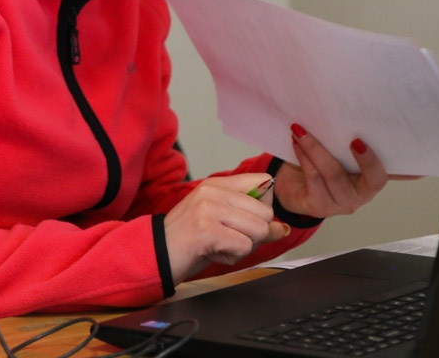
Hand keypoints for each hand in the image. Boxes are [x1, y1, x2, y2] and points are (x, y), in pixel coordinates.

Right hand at [163, 174, 289, 282]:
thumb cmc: (189, 240)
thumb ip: (251, 220)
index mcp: (217, 184)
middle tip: (231, 240)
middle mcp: (213, 191)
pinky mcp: (206, 229)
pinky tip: (215, 253)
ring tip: (222, 246)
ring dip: (244, 247)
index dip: (265, 208)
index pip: (263, 182)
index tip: (250, 221)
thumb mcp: (221, 222)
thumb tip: (283, 228)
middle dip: (255, 234)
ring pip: (258, 229)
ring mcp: (209, 208)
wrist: (156, 254)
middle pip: (265, 212)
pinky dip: (233, 256)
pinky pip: (243, 246)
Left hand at [274, 124, 419, 218]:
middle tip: (354, 138)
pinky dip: (305, 156)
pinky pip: (314, 178)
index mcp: (370, 181)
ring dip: (317, 148)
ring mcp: (340, 203)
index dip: (407, 171)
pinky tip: (296, 142)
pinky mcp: (319, 206)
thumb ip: (351, 140)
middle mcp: (360, 195)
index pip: (391, 174)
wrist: (292, 187)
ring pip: (334, 174)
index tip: (408, 157)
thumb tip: (363, 112)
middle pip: (369, 177)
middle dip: (362, 156)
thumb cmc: (321, 165)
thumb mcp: (339, 152)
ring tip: (303, 129)